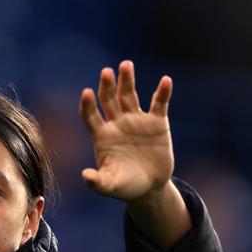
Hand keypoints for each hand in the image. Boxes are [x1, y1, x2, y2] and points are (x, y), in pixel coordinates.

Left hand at [79, 60, 173, 201]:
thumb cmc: (124, 185)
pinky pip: (159, 103)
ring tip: (126, 65)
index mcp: (101, 135)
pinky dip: (162, 93)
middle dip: (107, 86)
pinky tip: (166, 81)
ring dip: (127, 81)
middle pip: (108, 100)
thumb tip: (85, 176)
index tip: (86, 93)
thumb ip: (98, 182)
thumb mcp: (110, 185)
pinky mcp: (157, 122)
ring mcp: (136, 120)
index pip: (90, 116)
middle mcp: (116, 123)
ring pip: (129, 96)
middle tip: (106, 72)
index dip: (88, 105)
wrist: (149, 186)